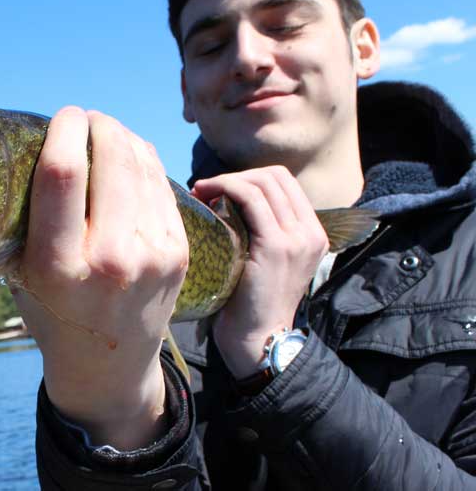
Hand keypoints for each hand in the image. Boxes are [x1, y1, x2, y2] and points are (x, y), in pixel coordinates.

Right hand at [13, 106, 188, 448]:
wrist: (110, 364)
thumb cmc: (55, 313)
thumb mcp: (23, 273)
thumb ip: (32, 217)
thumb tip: (46, 148)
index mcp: (59, 265)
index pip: (62, 173)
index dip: (64, 129)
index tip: (61, 116)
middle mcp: (110, 258)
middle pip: (111, 159)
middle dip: (98, 124)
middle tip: (85, 119)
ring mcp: (152, 254)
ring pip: (142, 166)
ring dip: (123, 137)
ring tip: (107, 133)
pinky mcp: (178, 251)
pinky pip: (161, 185)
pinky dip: (145, 162)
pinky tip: (131, 158)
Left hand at [192, 166, 327, 378]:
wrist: (258, 339)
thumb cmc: (249, 303)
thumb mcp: (264, 260)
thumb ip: (260, 231)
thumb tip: (226, 198)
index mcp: (313, 233)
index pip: (285, 182)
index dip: (249, 176)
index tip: (220, 188)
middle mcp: (311, 232)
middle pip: (274, 176)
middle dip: (236, 176)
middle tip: (206, 188)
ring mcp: (297, 238)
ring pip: (262, 183)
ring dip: (226, 180)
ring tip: (201, 191)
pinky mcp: (276, 246)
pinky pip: (250, 199)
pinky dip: (225, 188)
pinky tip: (205, 197)